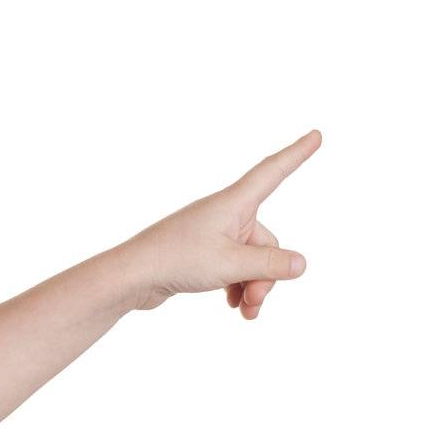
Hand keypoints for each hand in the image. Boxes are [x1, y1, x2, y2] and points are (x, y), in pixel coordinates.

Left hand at [118, 130, 319, 315]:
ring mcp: (212, 234)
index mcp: (233, 203)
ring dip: (253, 286)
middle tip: (254, 302)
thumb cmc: (175, 260)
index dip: (296, 153)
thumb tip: (301, 264)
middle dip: (267, 274)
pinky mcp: (201, 253)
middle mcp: (224, 214)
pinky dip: (237, 286)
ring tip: (246, 312)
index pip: (272, 171)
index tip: (316, 134)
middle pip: (266, 241)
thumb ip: (270, 264)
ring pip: (251, 260)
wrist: (130, 277)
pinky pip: (233, 268)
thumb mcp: (231, 264)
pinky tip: (232, 306)